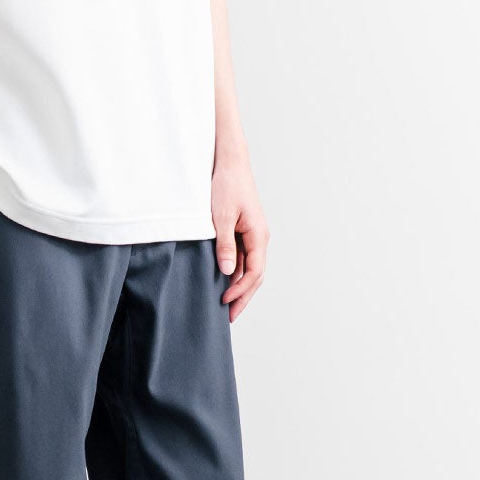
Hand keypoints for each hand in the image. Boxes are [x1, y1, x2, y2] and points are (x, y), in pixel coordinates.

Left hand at [211, 154, 267, 321]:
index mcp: (259, 235)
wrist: (229, 163)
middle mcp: (259, 238)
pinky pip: (242, 257)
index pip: (254, 272)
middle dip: (243, 296)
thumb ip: (224, 245)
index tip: (224, 302)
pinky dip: (235, 272)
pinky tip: (223, 282)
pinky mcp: (243, 231)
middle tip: (229, 315)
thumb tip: (226, 272)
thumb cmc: (226, 186)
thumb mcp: (220, 217)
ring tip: (226, 304)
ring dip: (239, 286)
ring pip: (249, 268)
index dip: (240, 290)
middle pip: (255, 275)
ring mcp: (252, 235)